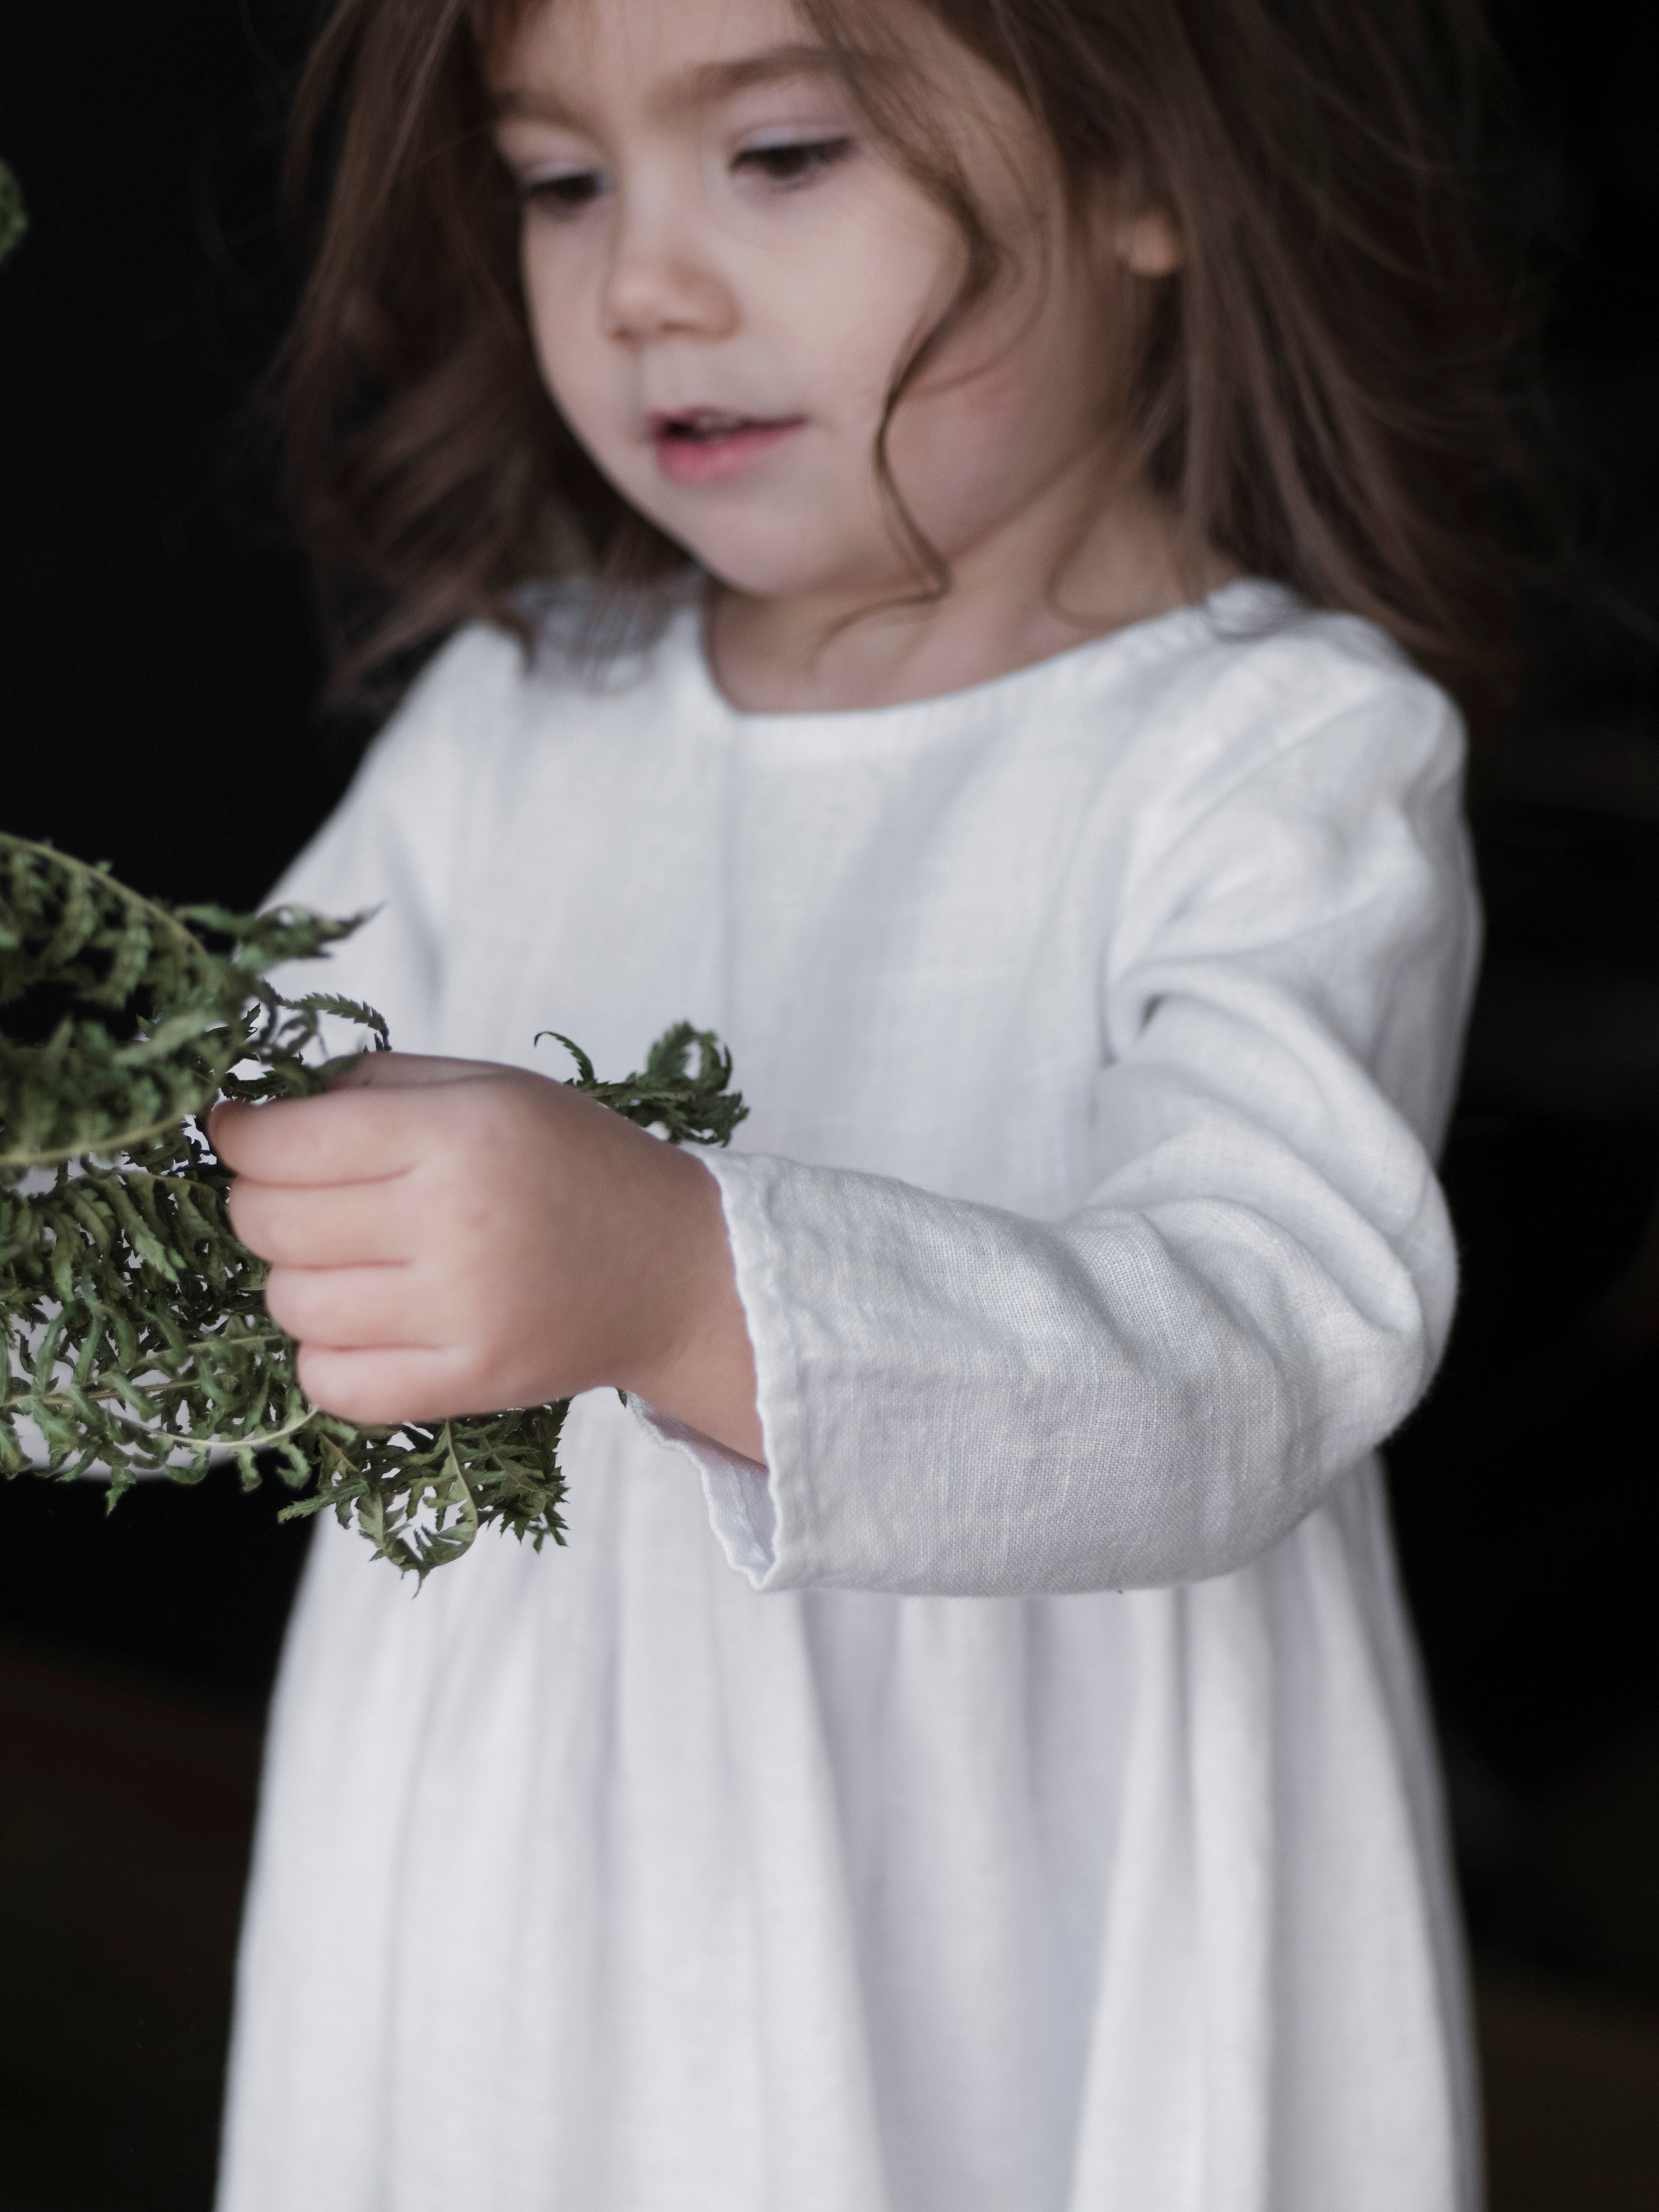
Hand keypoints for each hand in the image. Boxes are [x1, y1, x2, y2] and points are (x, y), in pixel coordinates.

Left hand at [208, 1055, 762, 1459]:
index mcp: (461, 1133)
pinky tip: (363, 1321)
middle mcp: (457, 1223)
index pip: (285, 1141)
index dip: (239, 1133)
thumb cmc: (578, 1165)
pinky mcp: (468, 1384)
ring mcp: (461, 1314)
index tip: (241, 1130)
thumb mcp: (494, 1088)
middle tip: (299, 1193)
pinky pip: (331, 1384)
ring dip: (296, 1278)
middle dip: (261, 1201)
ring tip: (347, 1258)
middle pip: (272, 1222)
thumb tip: (262, 1108)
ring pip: (291, 1302)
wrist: (680, 1270)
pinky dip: (324, 1355)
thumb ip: (379, 1084)